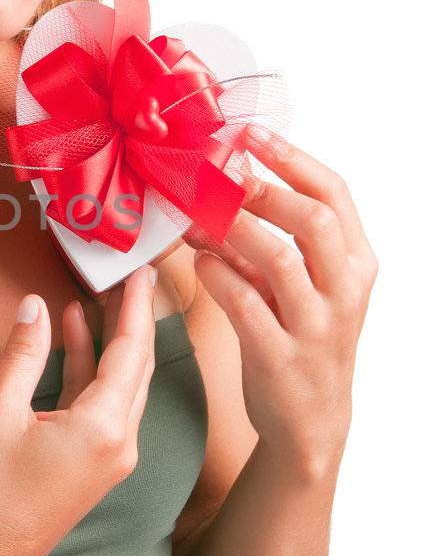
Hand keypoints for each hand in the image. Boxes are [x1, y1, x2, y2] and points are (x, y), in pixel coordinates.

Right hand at [0, 266, 156, 555]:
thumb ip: (21, 355)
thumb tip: (34, 307)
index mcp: (103, 428)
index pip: (129, 352)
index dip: (135, 308)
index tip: (142, 272)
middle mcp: (119, 445)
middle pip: (136, 368)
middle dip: (131, 321)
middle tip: (128, 279)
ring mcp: (109, 459)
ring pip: (120, 387)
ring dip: (107, 345)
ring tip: (92, 302)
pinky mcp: (93, 468)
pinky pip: (103, 407)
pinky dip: (90, 372)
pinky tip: (71, 344)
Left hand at [187, 125, 378, 477]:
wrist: (309, 421)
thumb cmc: (299, 341)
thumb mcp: (294, 287)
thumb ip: (263, 241)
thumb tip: (217, 187)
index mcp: (356, 264)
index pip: (334, 194)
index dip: (291, 158)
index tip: (252, 134)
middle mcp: (344, 291)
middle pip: (312, 219)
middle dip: (262, 190)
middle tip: (220, 177)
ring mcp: (316, 326)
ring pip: (279, 258)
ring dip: (231, 229)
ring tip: (198, 217)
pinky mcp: (282, 357)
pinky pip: (246, 304)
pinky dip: (217, 276)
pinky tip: (198, 261)